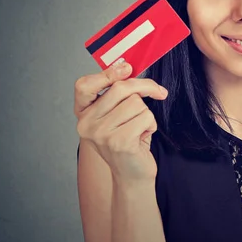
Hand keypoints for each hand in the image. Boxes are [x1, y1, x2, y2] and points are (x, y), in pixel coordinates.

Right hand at [74, 59, 167, 183]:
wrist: (132, 175)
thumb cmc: (128, 141)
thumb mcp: (117, 115)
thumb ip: (118, 94)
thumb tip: (127, 65)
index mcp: (83, 114)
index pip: (84, 85)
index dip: (106, 73)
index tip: (126, 67)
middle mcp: (87, 123)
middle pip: (120, 88)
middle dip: (145, 87)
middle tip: (158, 92)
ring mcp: (101, 134)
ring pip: (136, 103)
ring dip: (146, 114)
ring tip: (139, 128)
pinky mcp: (119, 142)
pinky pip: (146, 117)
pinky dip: (151, 125)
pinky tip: (142, 137)